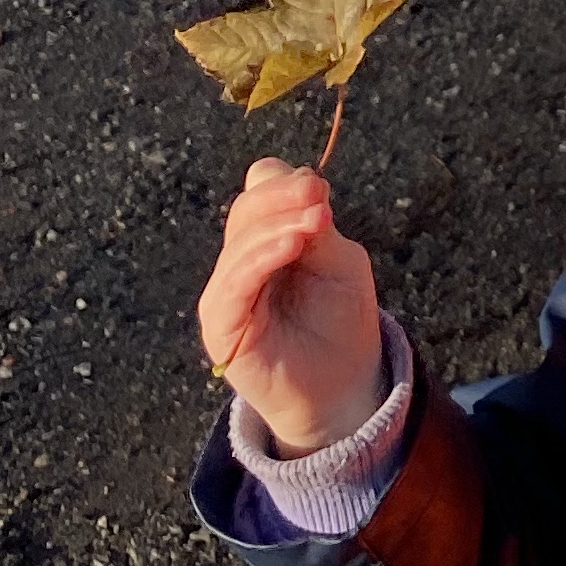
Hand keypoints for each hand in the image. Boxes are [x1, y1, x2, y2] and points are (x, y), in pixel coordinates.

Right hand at [197, 160, 384, 454]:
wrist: (343, 384)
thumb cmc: (341, 318)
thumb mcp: (339, 261)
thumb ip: (317, 228)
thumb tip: (302, 181)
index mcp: (266, 239)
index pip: (258, 194)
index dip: (283, 185)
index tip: (318, 189)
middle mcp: (241, 262)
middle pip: (245, 212)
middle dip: (281, 198)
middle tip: (318, 197)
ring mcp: (228, 294)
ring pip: (240, 245)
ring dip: (278, 227)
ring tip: (315, 223)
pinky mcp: (222, 328)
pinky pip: (232, 287)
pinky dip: (261, 260)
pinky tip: (291, 246)